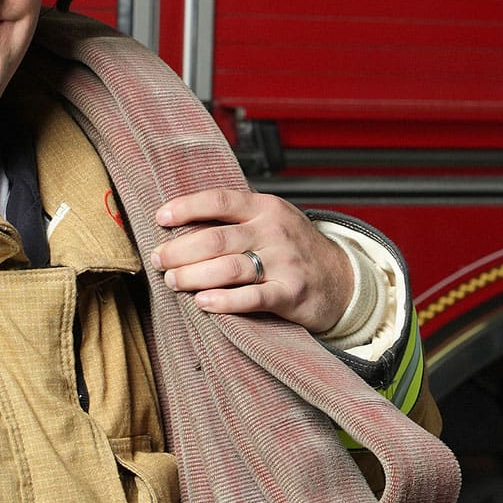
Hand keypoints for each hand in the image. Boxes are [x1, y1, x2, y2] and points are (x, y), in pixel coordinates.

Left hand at [152, 189, 351, 332]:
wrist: (342, 279)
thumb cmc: (295, 250)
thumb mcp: (272, 222)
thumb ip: (236, 220)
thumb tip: (181, 226)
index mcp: (265, 208)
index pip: (219, 200)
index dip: (185, 208)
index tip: (160, 218)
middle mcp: (274, 231)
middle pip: (216, 239)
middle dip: (179, 251)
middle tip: (159, 261)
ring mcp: (284, 262)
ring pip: (228, 268)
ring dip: (193, 276)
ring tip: (173, 282)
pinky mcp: (291, 292)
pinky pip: (252, 297)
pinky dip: (224, 301)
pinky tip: (202, 302)